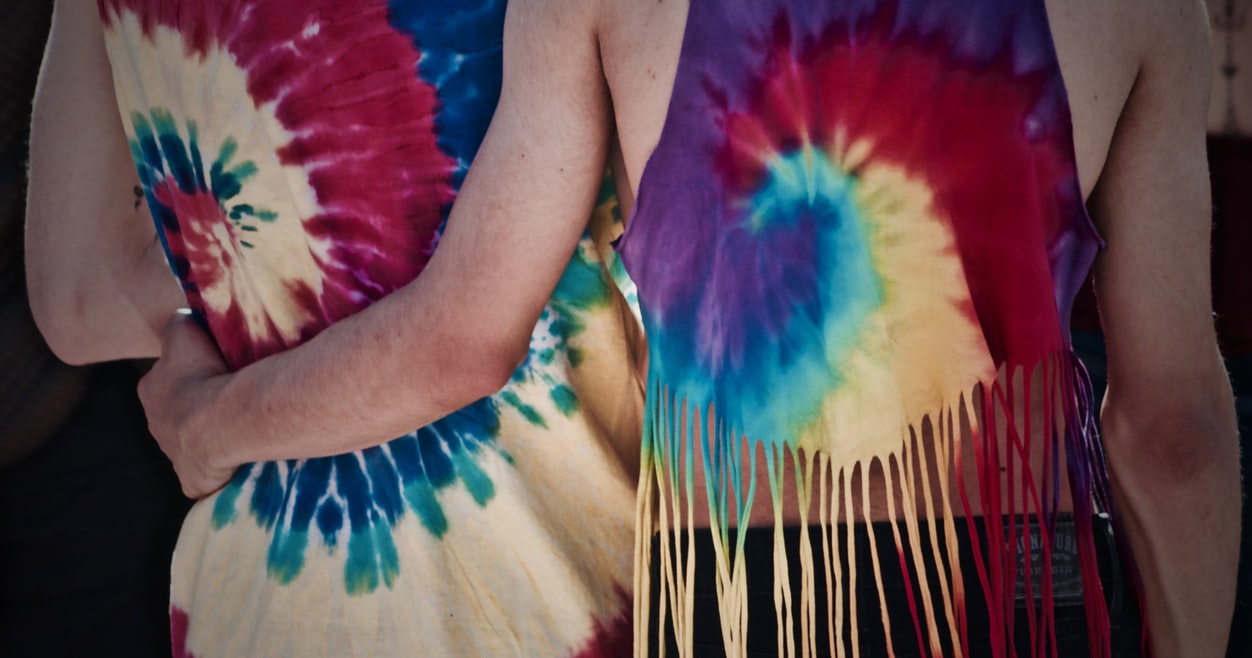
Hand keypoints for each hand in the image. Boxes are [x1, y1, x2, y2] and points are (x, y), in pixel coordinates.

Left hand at [138, 310, 233, 497]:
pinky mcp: (191, 481)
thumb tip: (185, 319)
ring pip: (192, 442)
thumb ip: (181, 323)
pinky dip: (220, 467)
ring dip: (211, 436)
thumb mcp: (187, 331)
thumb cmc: (204, 375)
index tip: (213, 373)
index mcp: (151, 390)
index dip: (190, 375)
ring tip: (240, 426)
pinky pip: (206, 472)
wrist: (222, 423)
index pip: (168, 379)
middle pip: (178, 412)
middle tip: (229, 400)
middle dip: (198, 407)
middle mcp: (155, 424)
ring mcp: (173, 456)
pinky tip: (238, 457)